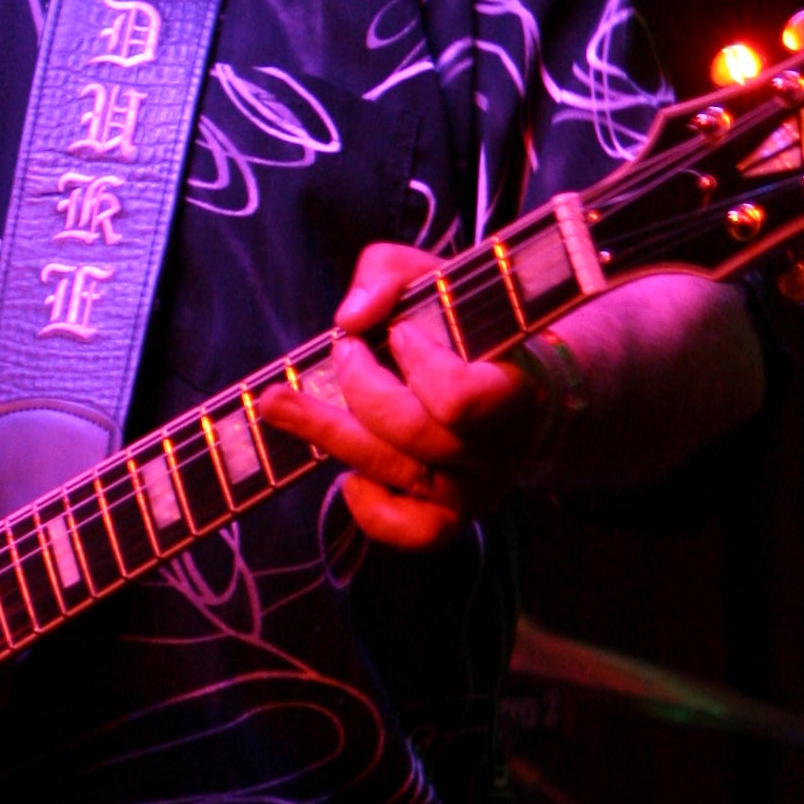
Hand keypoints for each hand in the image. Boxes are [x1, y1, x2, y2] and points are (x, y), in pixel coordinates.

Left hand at [261, 241, 546, 549]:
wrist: (526, 390)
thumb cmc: (472, 325)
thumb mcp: (438, 277)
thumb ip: (390, 273)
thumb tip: (350, 318)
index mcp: (513, 387)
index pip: (460, 399)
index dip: (420, 364)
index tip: (402, 332)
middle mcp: (499, 448)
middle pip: (410, 434)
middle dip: (360, 385)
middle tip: (344, 350)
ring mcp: (475, 489)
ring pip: (392, 472)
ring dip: (328, 430)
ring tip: (278, 403)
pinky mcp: (451, 517)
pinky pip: (406, 530)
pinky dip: (367, 505)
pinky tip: (348, 473)